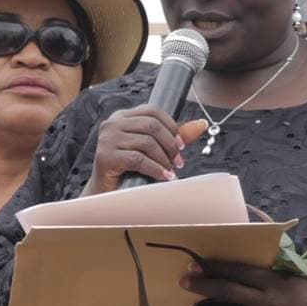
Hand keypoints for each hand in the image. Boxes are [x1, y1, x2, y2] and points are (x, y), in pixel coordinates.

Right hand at [86, 105, 207, 193]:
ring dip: (164, 159)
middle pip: (151, 125)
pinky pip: (138, 159)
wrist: (108, 194)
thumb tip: (201, 124)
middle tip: (179, 161)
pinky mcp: (105, 156)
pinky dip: (155, 169)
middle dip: (170, 144)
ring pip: (146, 142)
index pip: (152, 111)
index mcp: (122, 117)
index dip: (171, 126)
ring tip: (171, 171)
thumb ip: (174, 136)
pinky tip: (164, 177)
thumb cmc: (131, 170)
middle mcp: (112, 124)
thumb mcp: (154, 150)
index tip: (182, 145)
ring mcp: (106, 139)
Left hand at [179, 260, 306, 305]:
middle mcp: (264, 302)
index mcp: (274, 282)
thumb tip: (253, 274)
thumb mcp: (297, 281)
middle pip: (228, 291)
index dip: (216, 267)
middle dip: (204, 285)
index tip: (198, 263)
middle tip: (185, 281)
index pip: (239, 271)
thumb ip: (274, 278)